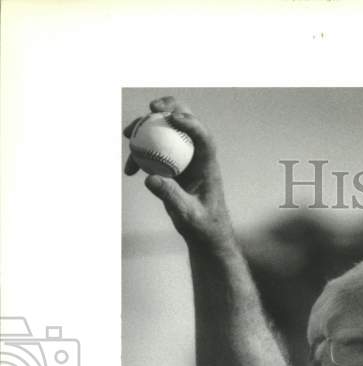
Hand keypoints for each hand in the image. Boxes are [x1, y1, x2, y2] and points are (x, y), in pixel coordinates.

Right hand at [124, 96, 235, 251]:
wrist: (203, 233)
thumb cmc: (203, 226)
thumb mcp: (188, 215)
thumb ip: (171, 197)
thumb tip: (150, 179)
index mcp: (207, 164)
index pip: (203, 137)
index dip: (190, 123)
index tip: (172, 118)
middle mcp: (196, 156)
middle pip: (185, 122)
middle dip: (169, 108)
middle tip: (151, 108)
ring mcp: (183, 158)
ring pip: (165, 132)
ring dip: (146, 128)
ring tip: (127, 135)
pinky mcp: (172, 165)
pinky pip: (154, 151)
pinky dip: (140, 155)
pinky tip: (129, 171)